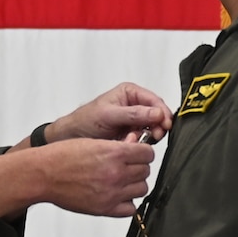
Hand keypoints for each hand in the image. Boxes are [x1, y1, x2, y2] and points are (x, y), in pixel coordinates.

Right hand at [33, 137, 154, 216]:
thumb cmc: (62, 157)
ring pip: (142, 189)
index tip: (138, 154)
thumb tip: (134, 146)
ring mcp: (112, 193)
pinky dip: (127, 203)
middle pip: (146, 171)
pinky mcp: (105, 208)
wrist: (43, 174)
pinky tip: (118, 195)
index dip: (143, 152)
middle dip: (138, 167)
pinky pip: (131, 209)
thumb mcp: (93, 142)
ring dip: (134, 184)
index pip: (148, 153)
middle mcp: (116, 173)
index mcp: (114, 153)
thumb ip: (117, 146)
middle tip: (126, 166)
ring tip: (121, 181)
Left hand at [45, 83, 172, 144]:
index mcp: (130, 93)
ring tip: (141, 139)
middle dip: (158, 125)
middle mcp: (135, 105)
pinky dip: (143, 142)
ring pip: (154, 127)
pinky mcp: (133, 134)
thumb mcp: (109, 114)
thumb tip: (155, 113)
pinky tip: (134, 143)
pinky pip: (145, 139)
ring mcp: (135, 121)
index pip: (154, 100)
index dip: (162, 111)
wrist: (72, 136)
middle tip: (156, 134)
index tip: (164, 123)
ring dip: (150, 135)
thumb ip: (133, 113)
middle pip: (158, 114)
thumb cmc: (86, 120)